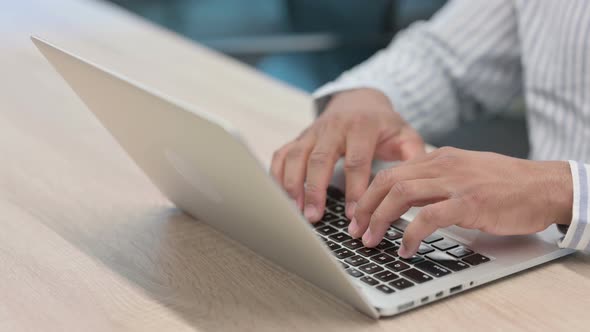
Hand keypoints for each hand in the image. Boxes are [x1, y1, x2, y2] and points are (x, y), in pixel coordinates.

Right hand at [271, 88, 425, 221]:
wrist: (360, 99)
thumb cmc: (383, 124)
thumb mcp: (405, 134)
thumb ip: (414, 156)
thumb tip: (418, 184)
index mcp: (362, 127)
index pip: (356, 161)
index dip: (355, 189)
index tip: (355, 215)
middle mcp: (334, 127)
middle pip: (319, 158)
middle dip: (315, 189)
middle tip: (314, 217)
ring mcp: (313, 131)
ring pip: (296, 155)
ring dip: (292, 184)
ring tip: (294, 210)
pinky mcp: (300, 137)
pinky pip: (282, 153)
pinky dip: (276, 174)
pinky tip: (278, 196)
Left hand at [351, 147, 572, 257]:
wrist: (544, 185)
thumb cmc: (505, 183)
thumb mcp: (463, 172)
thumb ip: (435, 180)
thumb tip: (406, 198)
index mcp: (438, 158)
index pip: (390, 172)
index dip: (368, 195)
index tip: (358, 215)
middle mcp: (442, 165)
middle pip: (388, 181)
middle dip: (366, 207)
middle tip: (356, 230)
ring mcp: (454, 182)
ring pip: (400, 195)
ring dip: (379, 219)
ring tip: (372, 240)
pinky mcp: (469, 202)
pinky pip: (428, 217)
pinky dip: (410, 234)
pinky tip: (405, 248)